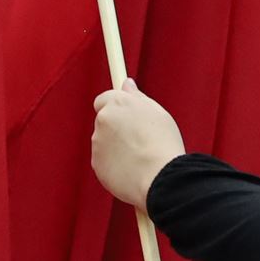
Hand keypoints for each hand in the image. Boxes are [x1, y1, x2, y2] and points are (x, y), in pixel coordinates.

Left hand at [91, 82, 184, 208]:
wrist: (159, 176)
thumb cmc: (162, 143)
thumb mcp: (156, 112)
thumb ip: (137, 97)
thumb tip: (126, 83)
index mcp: (117, 103)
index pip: (104, 99)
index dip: (115, 108)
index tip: (124, 116)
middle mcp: (102, 119)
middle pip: (104, 122)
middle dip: (117, 129)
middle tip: (139, 140)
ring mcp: (97, 143)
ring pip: (105, 143)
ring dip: (117, 148)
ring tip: (140, 158)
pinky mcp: (97, 164)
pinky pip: (105, 162)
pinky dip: (115, 165)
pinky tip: (133, 170)